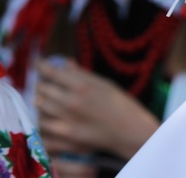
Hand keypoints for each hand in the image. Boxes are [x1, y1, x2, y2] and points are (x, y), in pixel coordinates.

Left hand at [35, 57, 159, 160]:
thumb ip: (82, 75)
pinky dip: (44, 122)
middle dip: (43, 85)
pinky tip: (50, 119)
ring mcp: (67, 122)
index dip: (42, 66)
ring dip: (42, 103)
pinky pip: (43, 128)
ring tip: (48, 102)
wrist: (130, 131)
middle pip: (43, 90)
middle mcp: (71, 103)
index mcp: (82, 86)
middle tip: (47, 84)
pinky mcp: (66, 138)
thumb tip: (66, 63)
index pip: (53, 73)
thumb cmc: (121, 104)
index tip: (39, 64)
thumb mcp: (104, 84)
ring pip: (40, 108)